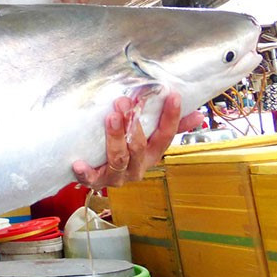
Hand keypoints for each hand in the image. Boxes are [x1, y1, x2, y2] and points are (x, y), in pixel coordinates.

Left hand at [72, 93, 203, 189]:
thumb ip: (172, 127)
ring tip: (110, 117)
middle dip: (133, 125)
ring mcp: (117, 176)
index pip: (165, 136)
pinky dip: (86, 172)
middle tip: (124, 102)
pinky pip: (92, 178)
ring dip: (115, 138)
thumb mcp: (149, 138)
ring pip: (119, 159)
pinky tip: (78, 163)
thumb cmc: (126, 151)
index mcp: (152, 155)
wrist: (97, 174)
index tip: (172, 95)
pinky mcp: (97, 181)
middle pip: (139, 147)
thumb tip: (198, 114)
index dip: (171, 117)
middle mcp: (138, 167)